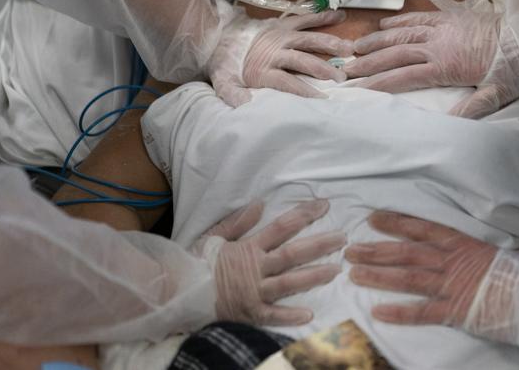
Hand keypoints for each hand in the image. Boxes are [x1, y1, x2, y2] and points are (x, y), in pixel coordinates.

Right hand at [194, 199, 345, 325]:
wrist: (175, 290)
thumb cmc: (195, 262)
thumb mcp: (214, 235)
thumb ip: (238, 221)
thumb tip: (260, 203)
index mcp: (248, 247)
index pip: (281, 227)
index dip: (304, 215)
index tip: (324, 205)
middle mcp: (255, 268)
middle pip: (293, 254)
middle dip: (319, 245)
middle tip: (342, 238)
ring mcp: (254, 291)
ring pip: (289, 283)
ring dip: (314, 276)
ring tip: (336, 270)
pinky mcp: (250, 312)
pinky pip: (272, 315)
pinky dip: (289, 316)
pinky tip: (309, 314)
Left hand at [207, 11, 353, 107]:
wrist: (216, 34)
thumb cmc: (224, 63)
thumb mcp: (223, 83)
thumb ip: (233, 95)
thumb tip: (246, 107)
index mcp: (262, 69)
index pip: (287, 82)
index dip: (304, 90)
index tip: (322, 99)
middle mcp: (275, 51)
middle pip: (302, 60)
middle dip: (323, 69)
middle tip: (342, 77)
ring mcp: (281, 36)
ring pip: (308, 39)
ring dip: (329, 43)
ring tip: (349, 49)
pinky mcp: (283, 25)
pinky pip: (305, 20)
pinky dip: (322, 17)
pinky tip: (340, 17)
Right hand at [344, 11, 518, 118]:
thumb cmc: (514, 66)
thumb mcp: (497, 94)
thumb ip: (472, 109)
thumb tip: (447, 125)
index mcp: (444, 66)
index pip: (403, 76)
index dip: (378, 83)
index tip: (358, 88)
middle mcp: (436, 45)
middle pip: (394, 54)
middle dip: (368, 63)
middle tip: (347, 69)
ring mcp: (441, 28)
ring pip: (401, 34)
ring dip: (376, 41)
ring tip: (356, 48)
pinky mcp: (448, 16)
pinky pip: (417, 18)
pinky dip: (398, 22)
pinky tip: (384, 27)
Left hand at [344, 211, 497, 326]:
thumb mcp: (496, 248)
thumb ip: (475, 244)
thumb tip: (469, 239)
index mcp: (460, 243)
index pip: (422, 228)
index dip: (396, 223)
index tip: (373, 218)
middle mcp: (451, 261)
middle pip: (406, 252)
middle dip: (376, 250)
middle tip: (351, 249)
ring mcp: (451, 285)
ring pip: (408, 278)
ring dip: (379, 276)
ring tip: (354, 274)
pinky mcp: (455, 310)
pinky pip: (422, 312)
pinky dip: (399, 312)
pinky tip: (377, 311)